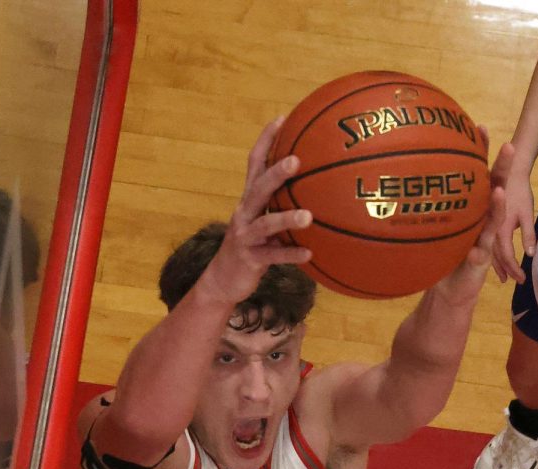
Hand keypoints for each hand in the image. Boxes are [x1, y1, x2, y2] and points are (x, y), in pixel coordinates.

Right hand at [198, 118, 313, 306]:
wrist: (223, 280)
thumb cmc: (251, 247)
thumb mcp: (263, 223)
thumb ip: (281, 207)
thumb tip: (314, 191)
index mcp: (248, 201)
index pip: (254, 164)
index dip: (266, 141)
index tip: (281, 119)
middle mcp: (244, 214)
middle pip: (258, 188)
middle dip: (276, 174)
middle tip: (297, 160)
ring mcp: (245, 237)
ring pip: (266, 224)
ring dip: (287, 219)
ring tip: (308, 217)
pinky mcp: (250, 259)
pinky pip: (273, 256)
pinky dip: (291, 255)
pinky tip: (309, 254)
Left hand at [432, 138, 511, 306]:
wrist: (450, 287)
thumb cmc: (442, 251)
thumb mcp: (436, 223)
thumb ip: (430, 204)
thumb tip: (405, 173)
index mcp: (474, 207)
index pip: (478, 174)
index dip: (480, 151)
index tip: (480, 126)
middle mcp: (483, 219)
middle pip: (496, 189)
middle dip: (503, 169)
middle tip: (510, 147)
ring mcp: (485, 240)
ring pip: (494, 220)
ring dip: (496, 207)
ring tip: (498, 192)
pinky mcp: (480, 262)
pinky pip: (478, 256)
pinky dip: (475, 253)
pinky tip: (473, 251)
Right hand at [492, 151, 535, 284]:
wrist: (506, 172)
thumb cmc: (519, 191)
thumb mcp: (527, 212)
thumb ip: (528, 234)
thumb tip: (531, 254)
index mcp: (501, 229)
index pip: (506, 255)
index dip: (514, 269)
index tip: (522, 279)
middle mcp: (489, 231)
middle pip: (497, 257)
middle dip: (507, 270)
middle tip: (518, 281)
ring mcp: (483, 229)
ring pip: (490, 253)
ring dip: (499, 266)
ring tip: (505, 278)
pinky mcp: (482, 226)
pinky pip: (486, 245)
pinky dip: (492, 255)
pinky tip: (494, 261)